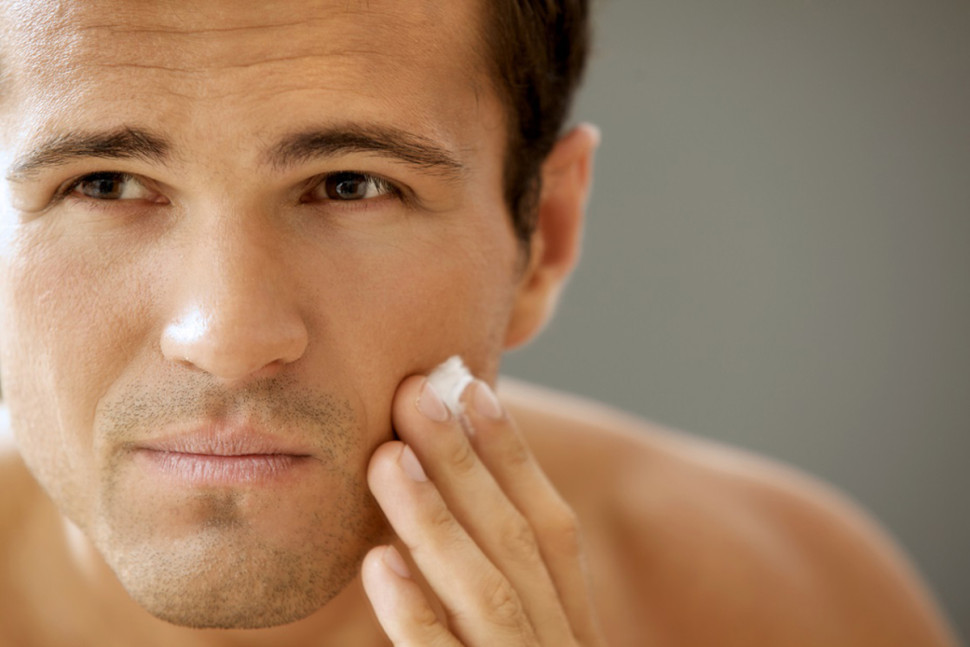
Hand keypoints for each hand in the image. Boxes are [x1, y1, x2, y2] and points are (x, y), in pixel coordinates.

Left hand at [361, 372, 606, 645]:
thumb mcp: (513, 644)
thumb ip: (491, 592)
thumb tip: (437, 491)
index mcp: (572, 630)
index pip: (552, 531)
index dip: (514, 457)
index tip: (472, 391)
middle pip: (517, 545)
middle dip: (465, 465)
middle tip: (415, 393)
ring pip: (487, 593)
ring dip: (436, 518)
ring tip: (388, 456)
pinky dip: (414, 614)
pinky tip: (378, 562)